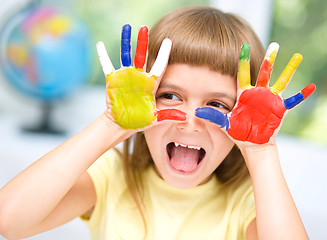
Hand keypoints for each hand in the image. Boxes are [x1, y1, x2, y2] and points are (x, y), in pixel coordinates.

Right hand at [97, 24, 185, 129]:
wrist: (122, 124)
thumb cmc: (140, 121)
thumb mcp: (155, 118)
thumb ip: (169, 115)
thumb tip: (186, 117)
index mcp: (150, 84)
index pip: (159, 66)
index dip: (163, 54)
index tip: (168, 40)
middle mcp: (138, 77)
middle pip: (142, 55)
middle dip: (143, 41)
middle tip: (144, 27)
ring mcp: (125, 76)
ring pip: (125, 55)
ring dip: (125, 42)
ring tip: (126, 27)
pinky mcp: (113, 80)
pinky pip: (107, 65)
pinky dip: (103, 55)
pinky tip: (100, 44)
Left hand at [195, 42, 315, 143]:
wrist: (251, 142)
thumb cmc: (238, 131)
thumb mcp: (225, 123)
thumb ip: (212, 116)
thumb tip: (196, 111)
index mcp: (244, 94)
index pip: (243, 73)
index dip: (244, 61)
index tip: (244, 46)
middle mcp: (258, 93)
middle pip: (265, 72)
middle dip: (270, 59)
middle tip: (275, 45)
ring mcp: (270, 99)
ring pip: (280, 81)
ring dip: (289, 70)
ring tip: (297, 56)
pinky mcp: (280, 108)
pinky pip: (292, 101)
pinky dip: (301, 95)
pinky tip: (311, 87)